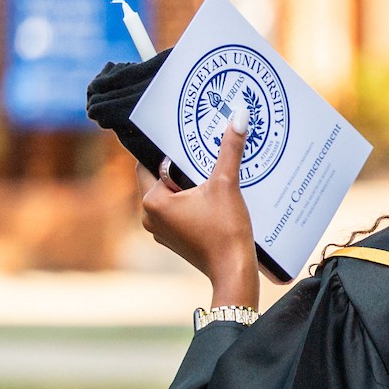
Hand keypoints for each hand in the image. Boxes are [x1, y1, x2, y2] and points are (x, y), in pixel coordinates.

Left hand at [138, 116, 258, 307]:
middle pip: (161, 179)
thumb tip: (239, 116)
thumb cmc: (225, 231)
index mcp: (153, 200)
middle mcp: (149, 217)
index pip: (149, 163)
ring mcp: (162, 232)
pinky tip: (213, 197)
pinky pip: (178, 213)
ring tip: (211, 172)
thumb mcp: (227, 184)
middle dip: (181, 166)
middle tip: (201, 151)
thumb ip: (230, 149)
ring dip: (188, 186)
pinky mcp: (176, 241)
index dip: (167, 149)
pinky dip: (192, 203)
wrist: (234, 273)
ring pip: (170, 197)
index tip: (184, 138)